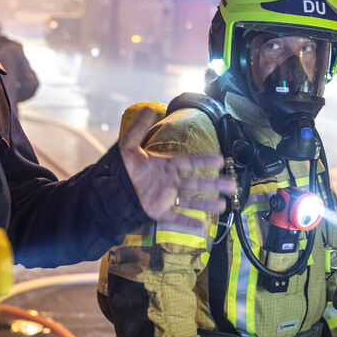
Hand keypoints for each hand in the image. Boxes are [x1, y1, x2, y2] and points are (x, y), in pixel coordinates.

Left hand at [118, 107, 235, 228]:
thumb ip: (139, 128)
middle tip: (232, 184)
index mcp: (165, 166)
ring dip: (207, 203)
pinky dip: (188, 223)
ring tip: (223, 204)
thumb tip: (149, 108)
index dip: (204, 161)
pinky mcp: (158, 211)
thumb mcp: (127, 145)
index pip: (189, 162)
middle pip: (196, 182)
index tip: (220, 159)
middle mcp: (169, 182)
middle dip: (214, 183)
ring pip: (191, 200)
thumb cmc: (118, 168)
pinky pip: (176, 218)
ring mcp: (165, 197)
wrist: (105, 190)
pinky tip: (202, 227)